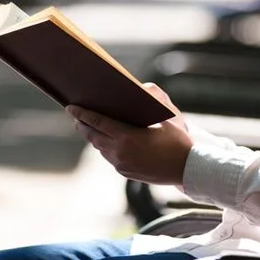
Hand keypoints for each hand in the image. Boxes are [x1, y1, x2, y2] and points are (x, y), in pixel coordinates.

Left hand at [67, 83, 193, 184]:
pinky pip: (110, 157)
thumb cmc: (179, 139)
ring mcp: (122, 164)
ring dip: (94, 137)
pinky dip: (106, 147)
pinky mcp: (125, 173)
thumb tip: (142, 87)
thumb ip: (155, 96)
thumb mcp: (169, 114)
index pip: (97, 122)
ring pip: (100, 148)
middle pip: (93, 137)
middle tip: (76, 116)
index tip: (70, 107)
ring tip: (90, 127)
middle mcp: (120, 152)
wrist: (188, 169)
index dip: (82, 114)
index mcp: (128, 136)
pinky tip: (107, 140)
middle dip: (82, 125)